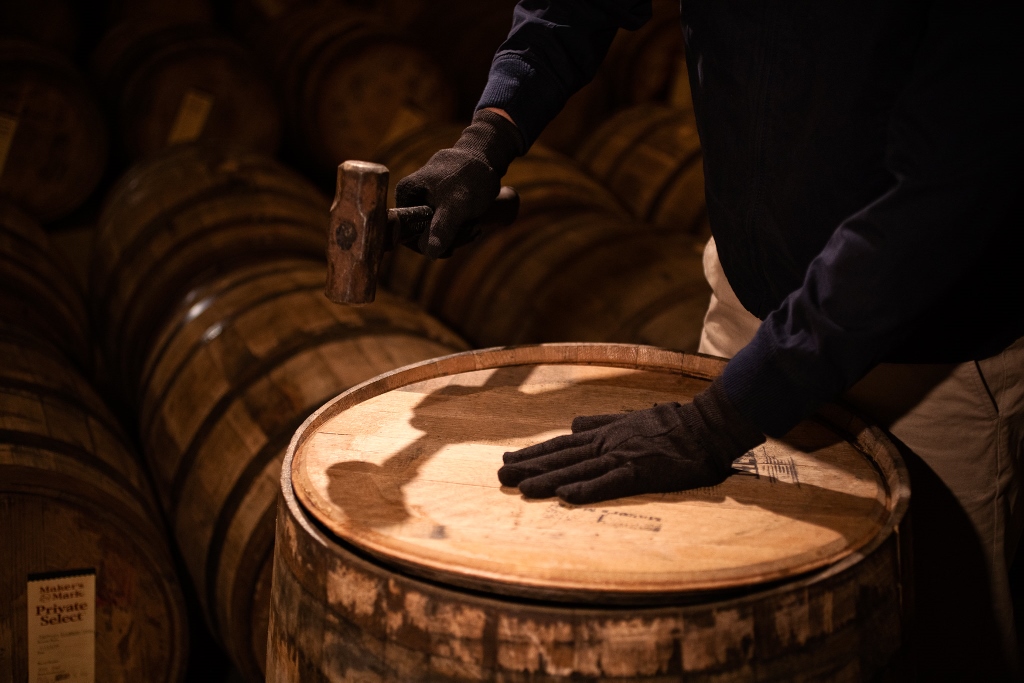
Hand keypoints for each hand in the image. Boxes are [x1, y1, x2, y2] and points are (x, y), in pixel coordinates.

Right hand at [395, 109, 522, 258]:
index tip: (449, 247)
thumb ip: (442, 228)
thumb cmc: (470, 177)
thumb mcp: (456, 206)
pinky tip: (474, 223)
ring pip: (436, 229)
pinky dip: (459, 226)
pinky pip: (445, 221)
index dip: (426, 245)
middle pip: (422, 233)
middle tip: (471, 232)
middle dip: (447, 238)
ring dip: (457, 234)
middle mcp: (411, 195)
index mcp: (406, 193)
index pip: (405, 233)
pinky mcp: (439, 199)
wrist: (489, 154)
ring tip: (475, 226)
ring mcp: (425, 197)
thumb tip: (430, 253)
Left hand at [497, 379, 765, 504]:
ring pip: (578, 469)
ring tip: (521, 488)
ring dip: (548, 478)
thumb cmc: (672, 423)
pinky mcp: (641, 471)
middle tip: (500, 476)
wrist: (706, 425)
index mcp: (605, 433)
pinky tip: (565, 496)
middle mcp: (607, 443)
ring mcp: (622, 456)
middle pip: (562, 457)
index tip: (509, 459)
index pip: (562, 445)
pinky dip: (586, 488)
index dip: (534, 453)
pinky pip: (609, 482)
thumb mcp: (630, 417)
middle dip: (529, 467)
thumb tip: (573, 423)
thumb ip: (600, 421)